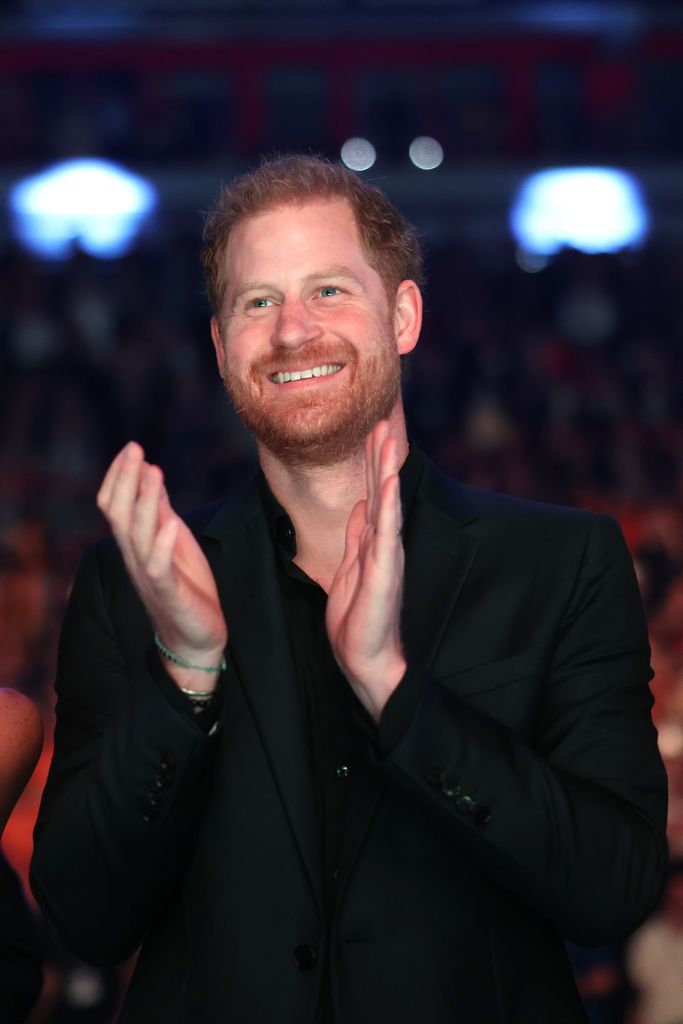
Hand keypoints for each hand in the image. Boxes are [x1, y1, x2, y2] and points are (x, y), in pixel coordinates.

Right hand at [97, 442, 226, 690]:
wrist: (197, 637)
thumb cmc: (186, 586)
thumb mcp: (174, 540)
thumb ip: (161, 510)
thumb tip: (151, 472)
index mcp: (135, 544)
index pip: (114, 506)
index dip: (119, 477)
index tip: (130, 449)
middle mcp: (135, 557)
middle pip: (119, 515)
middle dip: (125, 480)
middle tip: (134, 449)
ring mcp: (149, 576)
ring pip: (137, 535)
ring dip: (144, 502)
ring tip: (153, 472)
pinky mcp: (169, 593)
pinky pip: (159, 567)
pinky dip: (162, 544)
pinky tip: (171, 523)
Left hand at [325, 421, 406, 721]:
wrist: (365, 657)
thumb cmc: (358, 619)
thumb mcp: (348, 568)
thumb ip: (355, 536)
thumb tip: (358, 506)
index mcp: (372, 541)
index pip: (370, 493)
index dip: (370, 461)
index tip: (372, 429)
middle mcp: (383, 543)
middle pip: (380, 489)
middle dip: (380, 454)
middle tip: (382, 418)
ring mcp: (387, 555)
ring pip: (387, 503)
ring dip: (387, 469)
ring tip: (389, 437)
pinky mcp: (385, 571)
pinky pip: (387, 532)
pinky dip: (388, 505)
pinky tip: (388, 482)